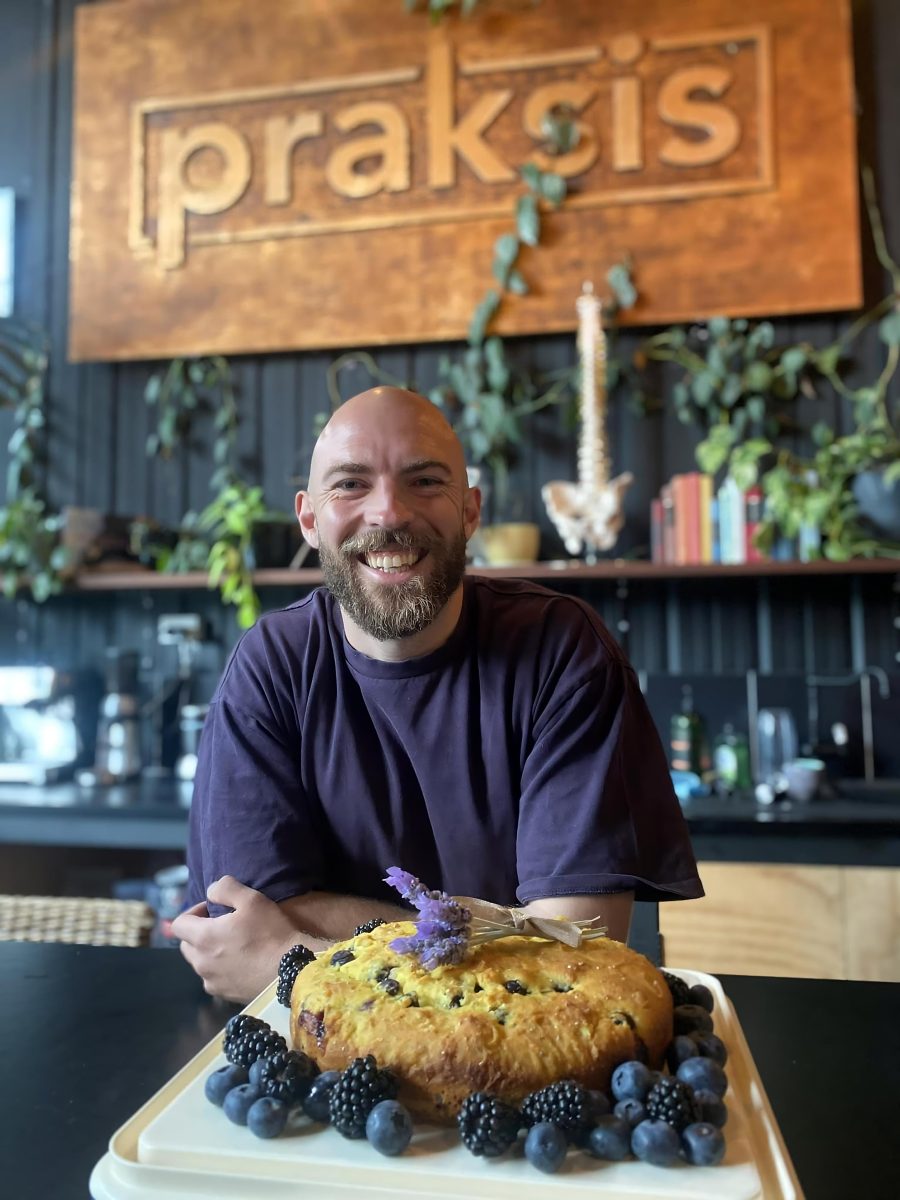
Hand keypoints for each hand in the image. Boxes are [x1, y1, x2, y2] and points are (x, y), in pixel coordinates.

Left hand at [171, 876, 304, 1002]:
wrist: (291, 971)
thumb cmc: (270, 932)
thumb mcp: (251, 899)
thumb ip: (225, 888)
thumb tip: (211, 891)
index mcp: (203, 938)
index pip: (178, 924)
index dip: (193, 912)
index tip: (212, 909)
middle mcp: (201, 963)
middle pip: (186, 945)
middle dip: (198, 932)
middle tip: (222, 925)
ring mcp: (212, 982)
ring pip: (199, 963)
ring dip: (208, 952)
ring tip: (233, 945)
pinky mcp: (224, 995)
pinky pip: (213, 979)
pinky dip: (219, 969)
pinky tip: (241, 963)